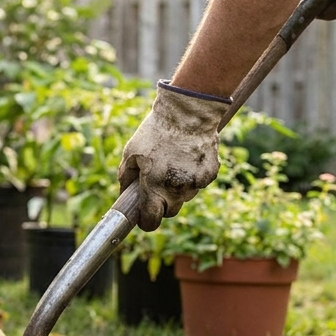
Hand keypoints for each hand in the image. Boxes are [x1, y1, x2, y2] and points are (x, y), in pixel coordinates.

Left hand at [116, 84, 230, 231]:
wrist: (187, 112)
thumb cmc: (155, 131)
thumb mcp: (131, 152)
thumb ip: (125, 177)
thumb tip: (124, 194)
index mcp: (154, 186)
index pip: (151, 221)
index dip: (146, 222)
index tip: (144, 218)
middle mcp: (176, 189)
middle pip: (170, 212)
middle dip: (163, 204)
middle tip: (158, 186)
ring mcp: (195, 183)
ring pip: (185, 197)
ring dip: (178, 189)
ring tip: (174, 165)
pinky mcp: (210, 174)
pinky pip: (199, 183)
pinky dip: (193, 176)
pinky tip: (188, 158)